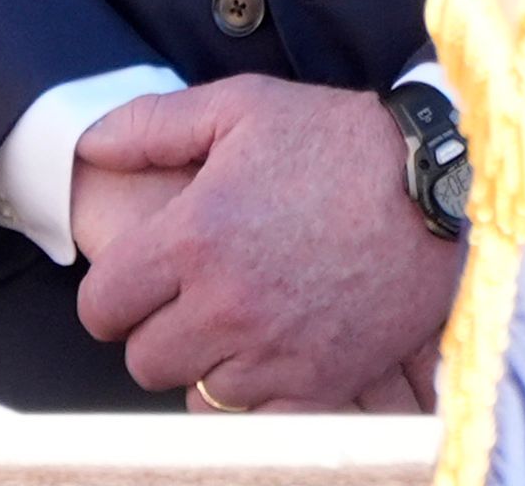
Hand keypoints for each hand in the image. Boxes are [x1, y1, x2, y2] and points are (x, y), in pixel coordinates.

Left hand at [70, 78, 460, 410]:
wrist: (436, 185)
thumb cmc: (336, 140)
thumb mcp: (240, 107)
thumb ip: (151, 126)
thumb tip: (88, 146)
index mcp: (194, 237)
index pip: (102, 307)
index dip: (111, 296)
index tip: (134, 284)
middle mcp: (226, 304)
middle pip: (144, 359)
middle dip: (156, 330)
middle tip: (186, 300)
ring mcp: (275, 351)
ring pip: (197, 393)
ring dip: (206, 363)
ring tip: (234, 322)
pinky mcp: (322, 382)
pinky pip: (256, 418)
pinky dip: (255, 393)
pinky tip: (271, 350)